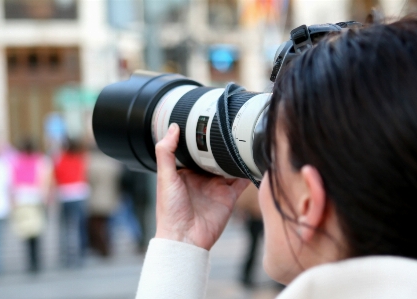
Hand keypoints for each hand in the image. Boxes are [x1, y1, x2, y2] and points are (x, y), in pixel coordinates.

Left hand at [155, 123, 249, 249]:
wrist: (185, 238)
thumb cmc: (170, 211)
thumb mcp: (165, 178)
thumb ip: (166, 152)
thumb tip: (172, 127)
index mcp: (185, 172)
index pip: (194, 151)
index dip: (199, 138)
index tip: (205, 122)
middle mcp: (202, 178)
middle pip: (214, 157)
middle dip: (221, 145)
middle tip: (229, 127)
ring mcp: (216, 187)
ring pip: (229, 166)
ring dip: (235, 156)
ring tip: (243, 139)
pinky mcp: (229, 196)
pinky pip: (241, 181)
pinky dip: (247, 171)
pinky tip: (251, 160)